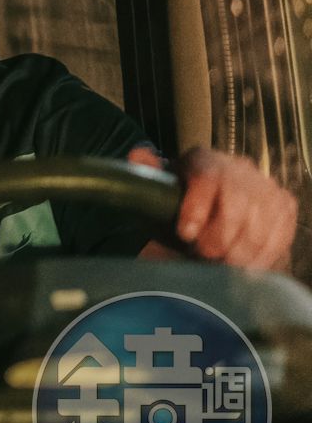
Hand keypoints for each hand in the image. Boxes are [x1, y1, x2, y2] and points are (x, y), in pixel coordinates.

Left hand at [147, 147, 298, 269]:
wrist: (203, 219)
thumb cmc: (175, 208)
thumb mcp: (155, 196)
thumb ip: (147, 177)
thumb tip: (138, 156)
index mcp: (203, 160)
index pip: (207, 176)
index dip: (197, 206)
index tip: (186, 234)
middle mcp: (238, 168)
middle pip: (238, 199)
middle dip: (220, 234)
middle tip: (205, 255)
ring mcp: (264, 186)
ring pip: (262, 218)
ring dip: (242, 248)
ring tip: (222, 264)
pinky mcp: (283, 206)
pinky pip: (281, 231)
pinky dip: (263, 254)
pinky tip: (245, 266)